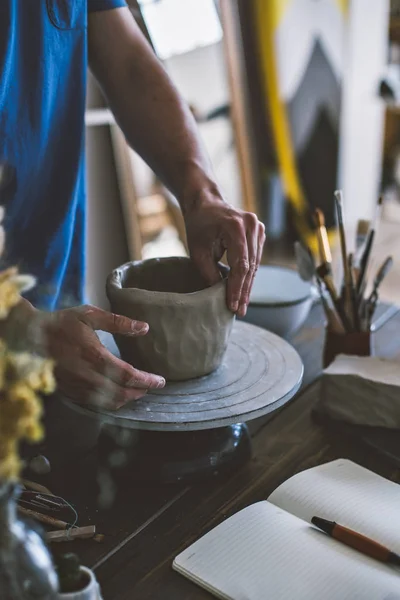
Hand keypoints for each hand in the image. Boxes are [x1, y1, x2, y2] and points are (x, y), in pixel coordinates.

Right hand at [20, 303, 164, 409]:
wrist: (32, 337)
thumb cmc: (63, 323)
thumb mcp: (90, 315)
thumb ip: (118, 322)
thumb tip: (144, 327)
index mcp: (95, 357)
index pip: (128, 376)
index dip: (147, 381)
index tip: (161, 381)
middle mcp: (88, 376)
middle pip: (122, 394)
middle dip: (140, 392)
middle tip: (152, 386)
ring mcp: (79, 387)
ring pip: (110, 402)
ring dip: (127, 399)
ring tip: (138, 390)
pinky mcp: (71, 392)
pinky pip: (96, 404)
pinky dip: (112, 402)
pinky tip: (118, 394)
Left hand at [184, 194, 264, 316]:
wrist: (206, 203)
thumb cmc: (199, 225)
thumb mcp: (197, 251)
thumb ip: (209, 272)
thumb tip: (220, 294)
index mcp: (236, 226)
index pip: (240, 265)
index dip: (236, 288)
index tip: (232, 306)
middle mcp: (252, 225)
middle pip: (250, 266)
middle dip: (243, 290)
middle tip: (239, 311)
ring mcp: (258, 228)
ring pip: (255, 265)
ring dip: (247, 286)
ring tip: (241, 306)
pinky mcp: (260, 233)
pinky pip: (255, 259)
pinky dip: (249, 275)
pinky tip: (243, 291)